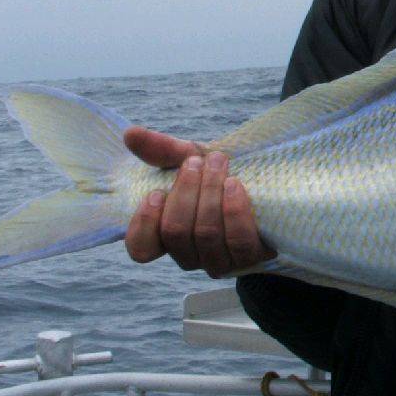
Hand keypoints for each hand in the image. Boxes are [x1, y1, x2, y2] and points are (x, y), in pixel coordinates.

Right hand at [123, 127, 274, 276]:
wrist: (265, 182)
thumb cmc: (218, 175)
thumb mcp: (189, 158)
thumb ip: (160, 150)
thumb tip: (130, 133)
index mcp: (167, 235)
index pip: (141, 248)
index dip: (144, 224)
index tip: (156, 192)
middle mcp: (190, 254)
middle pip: (176, 233)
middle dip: (186, 192)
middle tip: (196, 162)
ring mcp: (219, 261)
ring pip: (206, 235)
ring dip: (210, 195)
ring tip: (219, 164)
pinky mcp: (249, 258)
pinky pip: (239, 242)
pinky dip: (234, 211)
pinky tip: (235, 185)